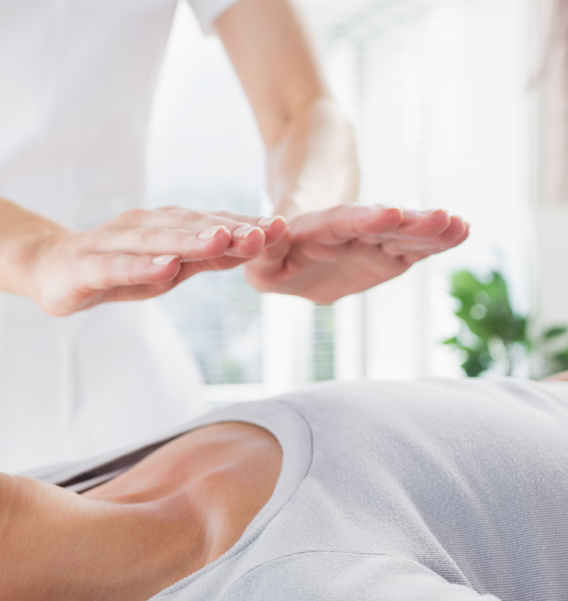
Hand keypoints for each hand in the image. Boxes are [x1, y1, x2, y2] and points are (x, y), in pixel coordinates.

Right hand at [25, 206, 288, 315]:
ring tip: (223, 240)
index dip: (246, 227)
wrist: (48, 269)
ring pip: (156, 241)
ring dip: (191, 240)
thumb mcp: (166, 268)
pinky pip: (118, 266)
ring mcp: (113, 243)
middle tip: (266, 232)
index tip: (283, 229)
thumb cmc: (115, 270)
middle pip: (190, 228)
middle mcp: (142, 227)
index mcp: (165, 226)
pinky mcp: (86, 265)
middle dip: (229, 230)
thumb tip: (253, 248)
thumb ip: (205, 258)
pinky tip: (165, 268)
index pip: (211, 224)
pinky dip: (142, 266)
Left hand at [243, 205, 469, 302]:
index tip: (389, 214)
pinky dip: (436, 244)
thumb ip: (265, 253)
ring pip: (404, 235)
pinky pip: (415, 250)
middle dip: (410, 224)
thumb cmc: (274, 257)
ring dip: (431, 232)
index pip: (342, 223)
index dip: (365, 220)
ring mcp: (373, 243)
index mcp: (317, 232)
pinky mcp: (389, 258)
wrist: (295, 245)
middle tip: (441, 217)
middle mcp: (350, 233)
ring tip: (459, 224)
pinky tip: (462, 232)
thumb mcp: (261, 263)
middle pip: (383, 225)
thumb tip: (276, 233)